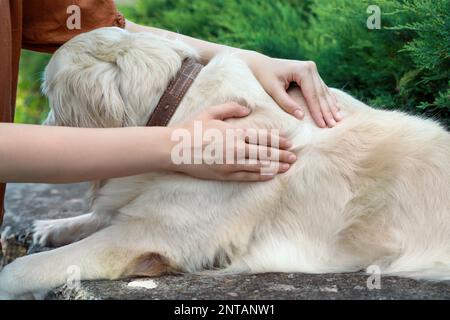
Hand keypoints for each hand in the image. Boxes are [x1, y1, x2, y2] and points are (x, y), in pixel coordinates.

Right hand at [166, 103, 296, 181]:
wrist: (174, 148)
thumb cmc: (191, 128)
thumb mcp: (211, 112)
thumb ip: (231, 108)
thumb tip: (248, 109)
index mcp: (234, 132)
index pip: (262, 137)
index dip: (277, 140)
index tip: (288, 143)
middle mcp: (236, 148)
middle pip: (265, 152)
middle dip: (281, 155)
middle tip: (294, 157)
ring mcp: (231, 163)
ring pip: (259, 165)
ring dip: (275, 166)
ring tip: (287, 167)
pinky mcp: (224, 174)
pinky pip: (247, 176)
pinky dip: (261, 176)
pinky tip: (270, 175)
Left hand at [243, 52, 342, 127]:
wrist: (260, 64)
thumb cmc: (264, 77)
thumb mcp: (272, 90)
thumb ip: (286, 103)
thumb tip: (301, 117)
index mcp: (302, 70)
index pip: (312, 95)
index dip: (318, 112)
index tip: (323, 125)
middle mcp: (310, 68)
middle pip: (320, 94)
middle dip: (327, 111)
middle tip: (334, 125)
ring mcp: (312, 69)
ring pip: (324, 91)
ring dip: (331, 106)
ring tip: (339, 119)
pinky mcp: (311, 73)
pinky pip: (322, 89)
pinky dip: (328, 99)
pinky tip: (336, 108)